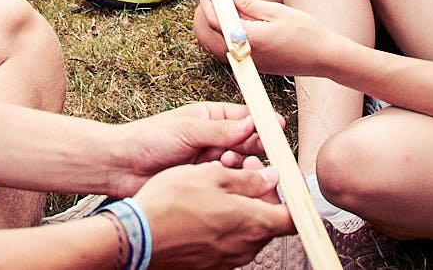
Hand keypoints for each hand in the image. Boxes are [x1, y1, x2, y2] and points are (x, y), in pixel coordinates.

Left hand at [107, 101, 270, 196]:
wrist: (121, 167)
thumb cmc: (147, 139)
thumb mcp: (186, 129)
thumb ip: (219, 130)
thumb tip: (250, 124)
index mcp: (208, 117)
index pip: (243, 116)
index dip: (261, 121)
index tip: (278, 127)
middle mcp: (211, 138)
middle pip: (245, 141)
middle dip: (257, 145)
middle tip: (268, 152)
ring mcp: (208, 160)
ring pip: (238, 162)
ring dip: (242, 163)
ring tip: (236, 163)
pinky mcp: (203, 181)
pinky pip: (226, 180)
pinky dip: (231, 180)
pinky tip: (228, 180)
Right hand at [133, 160, 292, 269]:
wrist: (138, 236)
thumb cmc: (172, 203)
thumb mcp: (213, 176)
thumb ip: (247, 179)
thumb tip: (269, 178)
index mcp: (254, 223)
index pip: (294, 218)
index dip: (291, 197)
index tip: (282, 182)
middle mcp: (246, 247)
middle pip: (268, 222)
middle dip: (260, 196)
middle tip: (242, 172)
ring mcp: (228, 260)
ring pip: (246, 231)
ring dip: (239, 209)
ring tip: (216, 187)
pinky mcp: (210, 265)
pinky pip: (227, 242)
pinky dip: (223, 224)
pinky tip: (202, 208)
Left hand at [198, 0, 336, 79]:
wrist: (327, 58)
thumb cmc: (307, 33)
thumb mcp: (277, 12)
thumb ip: (249, 4)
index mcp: (250, 39)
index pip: (217, 21)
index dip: (207, 2)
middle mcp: (248, 54)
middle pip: (220, 30)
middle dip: (214, 9)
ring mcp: (253, 62)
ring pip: (230, 38)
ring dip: (225, 19)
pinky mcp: (260, 65)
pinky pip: (241, 45)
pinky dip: (237, 29)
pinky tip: (242, 16)